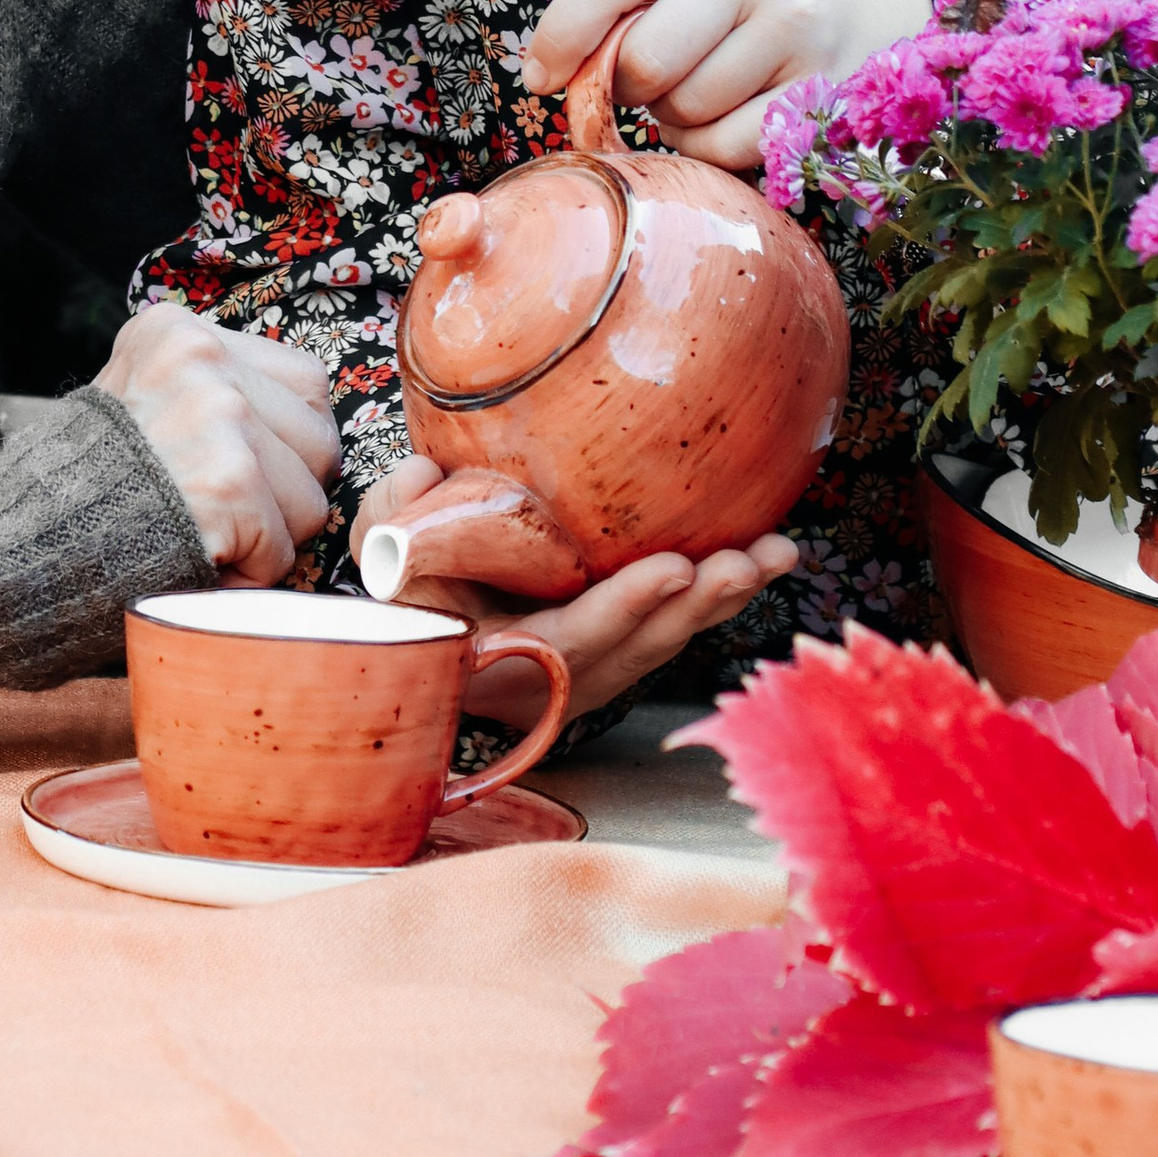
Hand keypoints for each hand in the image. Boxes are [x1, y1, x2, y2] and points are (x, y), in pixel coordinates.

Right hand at [94, 303, 339, 585]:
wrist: (22, 546)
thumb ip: (210, 393)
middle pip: (318, 440)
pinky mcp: (230, 481)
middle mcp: (202, 359)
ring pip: (310, 500)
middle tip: (220, 511)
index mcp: (177, 332)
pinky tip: (198, 558)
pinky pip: (284, 550)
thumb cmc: (87, 488)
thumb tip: (308, 429)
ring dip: (267, 538)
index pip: (304, 382)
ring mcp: (219, 415)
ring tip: (202, 532)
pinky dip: (246, 576)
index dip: (283, 443)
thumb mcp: (139, 398)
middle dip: (284, 493)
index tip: (238, 469)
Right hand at [349, 455, 796, 722]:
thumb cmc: (401, 582)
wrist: (416, 619)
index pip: (569, 645)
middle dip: (696, 607)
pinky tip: (761, 560)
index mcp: (495, 664)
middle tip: (744, 561)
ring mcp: (587, 676)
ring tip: (775, 553)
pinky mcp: (614, 656)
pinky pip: (671, 632)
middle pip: (636, 651)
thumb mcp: (382, 548)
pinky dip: (717, 599)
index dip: (624, 612)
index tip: (673, 569)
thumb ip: (394, 510)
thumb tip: (423, 472)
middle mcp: (551, 684)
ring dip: (722, 602)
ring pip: (664, 644)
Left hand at [519, 0, 928, 170]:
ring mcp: (795, 27)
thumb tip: (557, 77)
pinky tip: (726, 116)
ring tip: (701, 85)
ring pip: (684, 112)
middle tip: (645, 79)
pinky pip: (727, 146)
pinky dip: (709, 147)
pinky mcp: (822, 86)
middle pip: (644, 64)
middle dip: (626, 87)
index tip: (540, 77)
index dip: (560, 39)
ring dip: (672, 117)